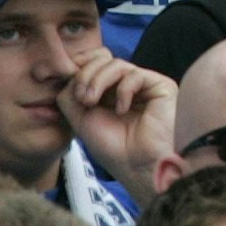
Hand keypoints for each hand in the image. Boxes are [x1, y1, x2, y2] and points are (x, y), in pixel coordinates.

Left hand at [56, 49, 177, 205]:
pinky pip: (135, 74)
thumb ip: (70, 93)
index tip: (65, 79)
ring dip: (97, 80)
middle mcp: (126, 84)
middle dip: (85, 74)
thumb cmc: (114, 148)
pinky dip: (122, 91)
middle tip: (82, 98)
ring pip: (116, 64)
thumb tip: (70, 71)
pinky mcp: (161, 86)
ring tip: (91, 102)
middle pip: (102, 58)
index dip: (78, 65)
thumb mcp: (80, 119)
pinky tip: (121, 111)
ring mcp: (144, 85)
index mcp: (108, 91)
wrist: (138, 167)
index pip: (93, 62)